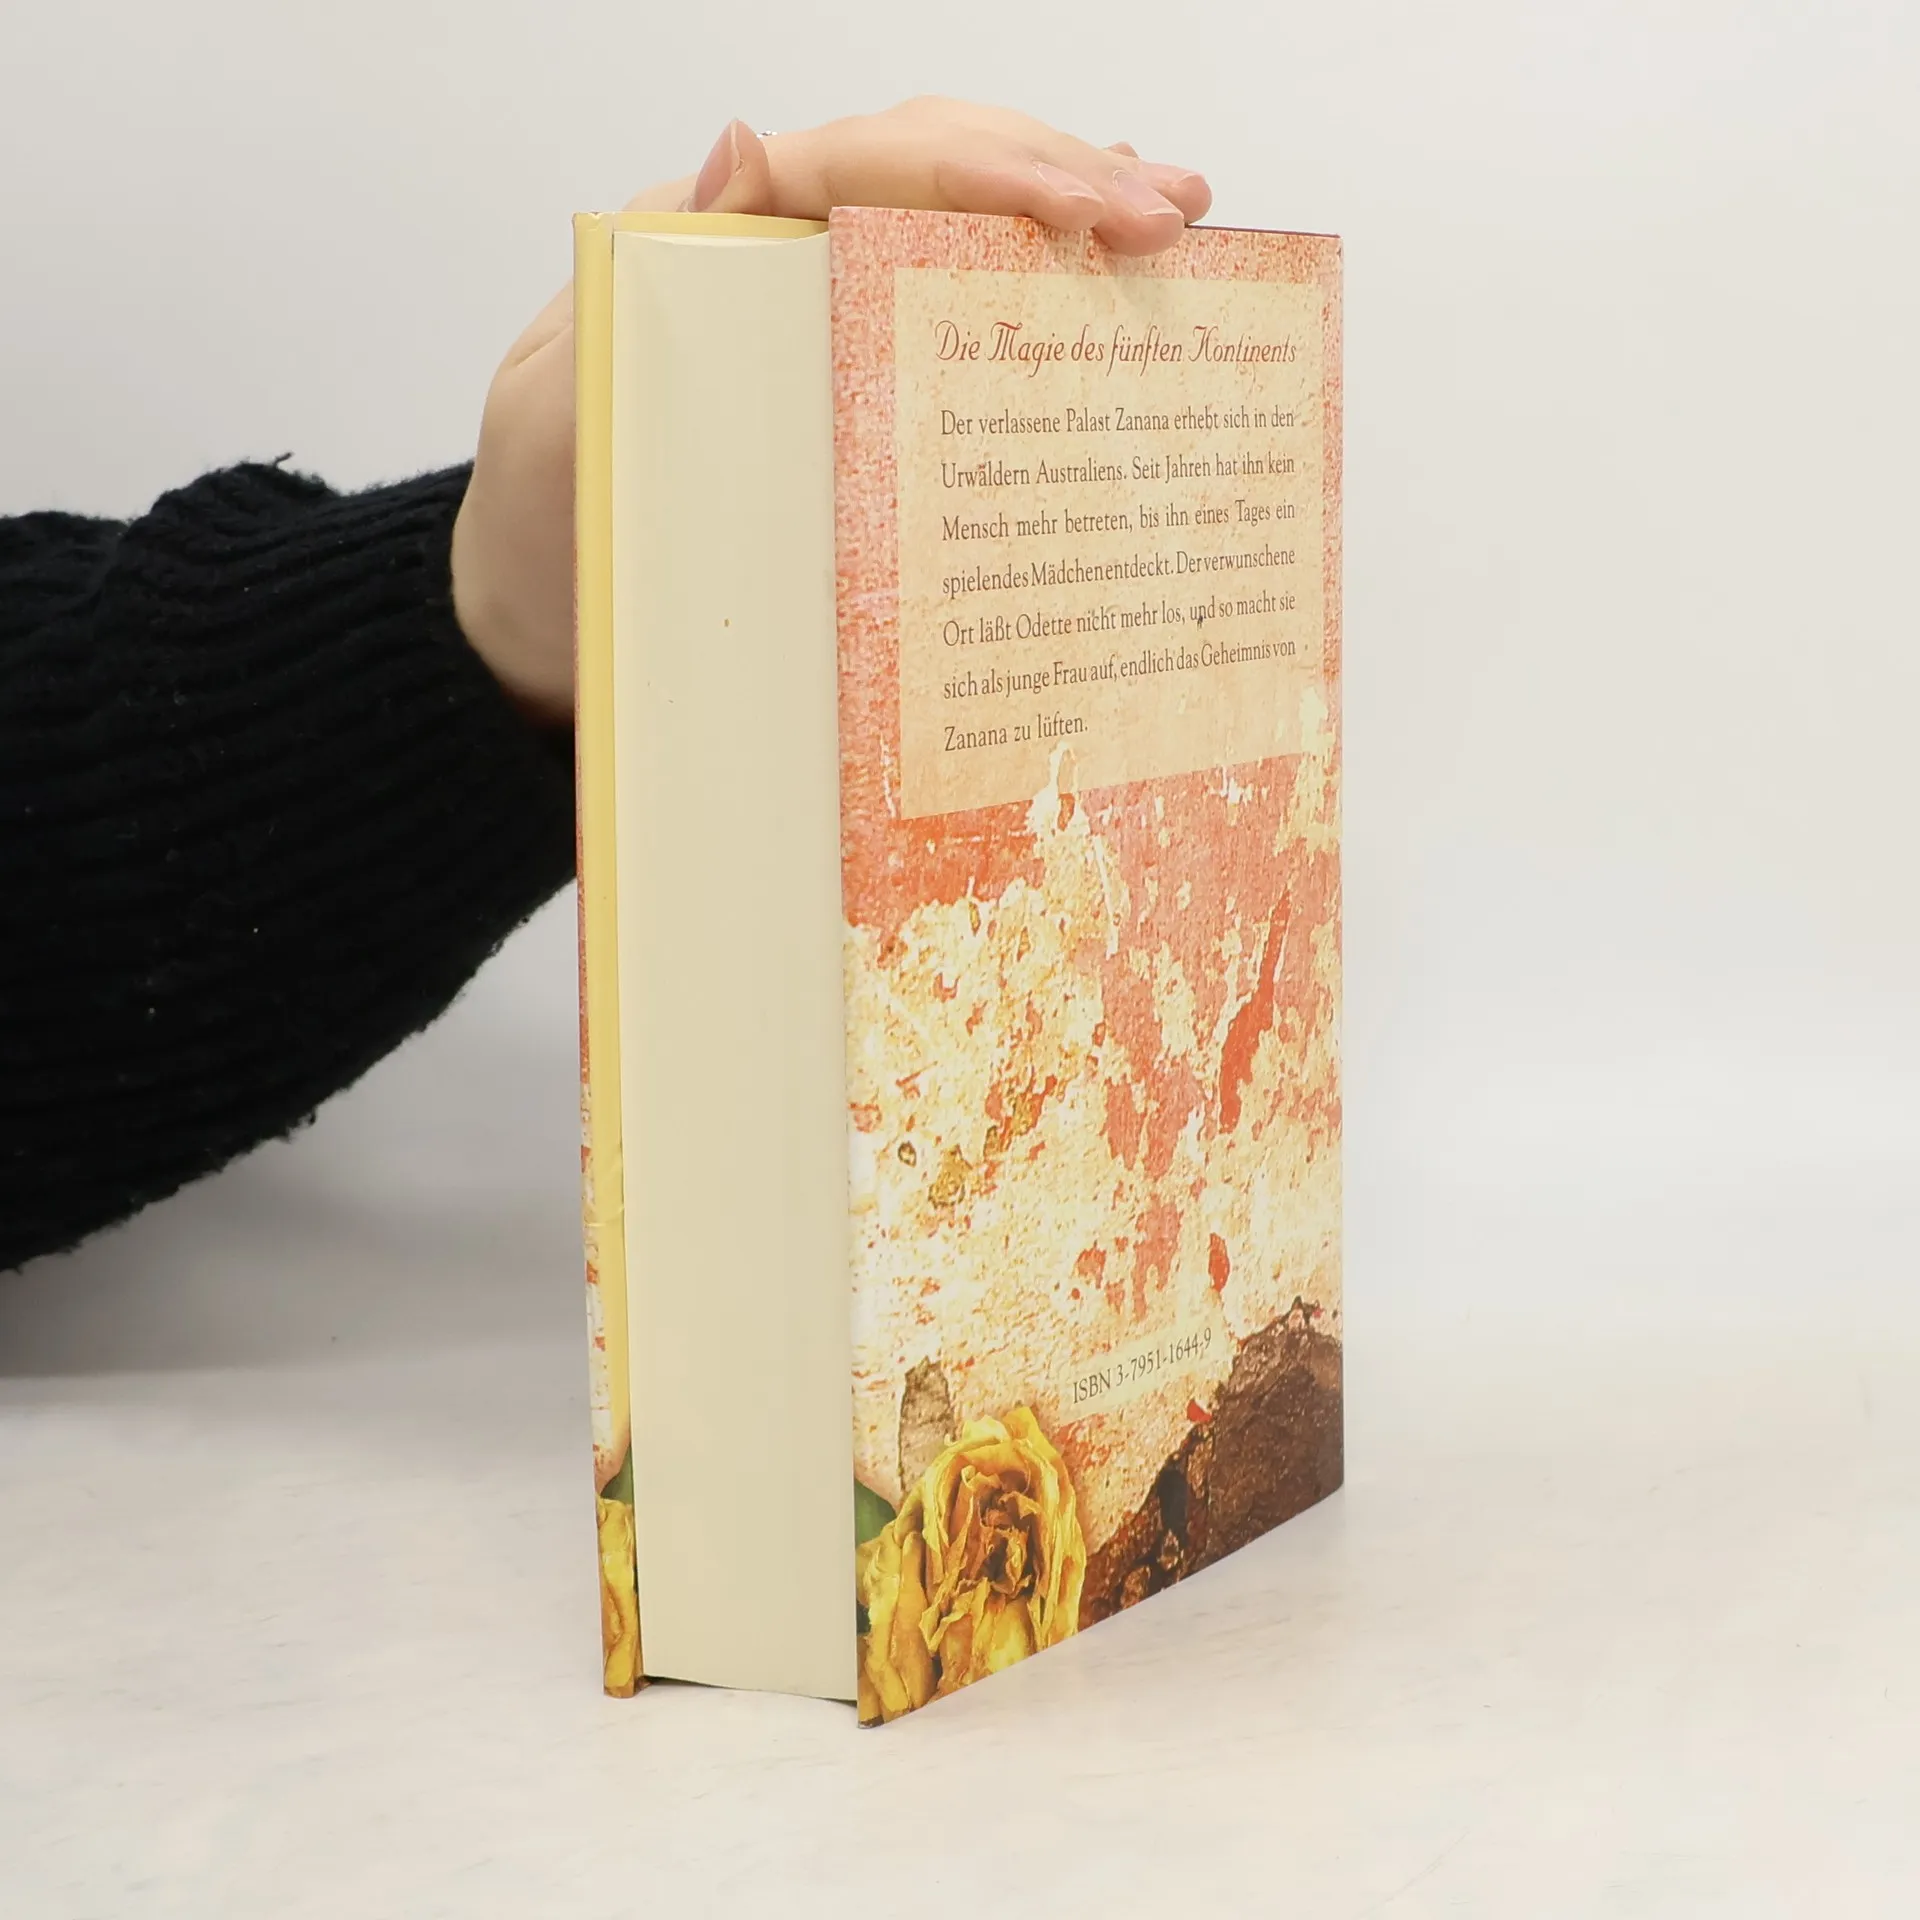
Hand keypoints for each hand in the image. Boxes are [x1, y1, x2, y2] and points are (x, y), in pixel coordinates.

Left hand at [451, 100, 1211, 724]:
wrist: (535, 616)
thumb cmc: (544, 520)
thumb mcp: (558, 405)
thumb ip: (638, 284)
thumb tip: (745, 144)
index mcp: (715, 241)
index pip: (875, 167)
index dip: (994, 171)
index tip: (1099, 204)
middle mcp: (778, 261)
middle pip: (937, 177)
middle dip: (1062, 178)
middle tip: (1174, 210)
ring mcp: (818, 319)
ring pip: (955, 234)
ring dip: (1068, 216)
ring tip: (1177, 219)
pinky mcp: (845, 390)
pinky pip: (945, 319)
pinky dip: (1028, 291)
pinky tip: (1102, 282)